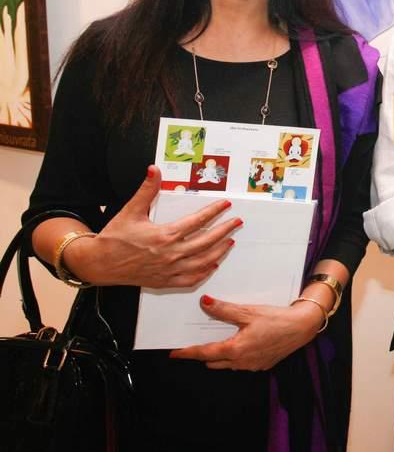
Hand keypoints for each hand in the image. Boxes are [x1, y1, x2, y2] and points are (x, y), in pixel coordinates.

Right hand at [69, 165, 239, 287]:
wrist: (98, 264)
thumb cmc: (114, 238)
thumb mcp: (131, 211)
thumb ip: (146, 191)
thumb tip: (154, 170)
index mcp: (164, 235)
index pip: (197, 221)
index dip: (214, 211)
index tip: (226, 205)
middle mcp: (170, 254)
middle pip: (206, 241)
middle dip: (224, 230)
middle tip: (237, 222)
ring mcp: (169, 270)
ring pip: (202, 261)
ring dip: (219, 251)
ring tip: (230, 241)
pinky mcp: (164, 281)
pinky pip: (190, 280)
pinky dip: (205, 273)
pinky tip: (213, 265)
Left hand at [169, 295, 320, 369]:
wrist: (303, 326)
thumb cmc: (277, 318)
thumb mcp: (248, 312)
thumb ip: (224, 309)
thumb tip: (204, 303)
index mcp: (235, 349)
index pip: (204, 353)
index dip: (188, 353)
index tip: (174, 354)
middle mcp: (241, 362)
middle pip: (213, 362)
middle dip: (204, 354)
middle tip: (198, 342)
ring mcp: (252, 366)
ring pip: (228, 364)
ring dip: (221, 355)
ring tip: (222, 339)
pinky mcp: (263, 365)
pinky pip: (242, 364)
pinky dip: (237, 355)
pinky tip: (243, 342)